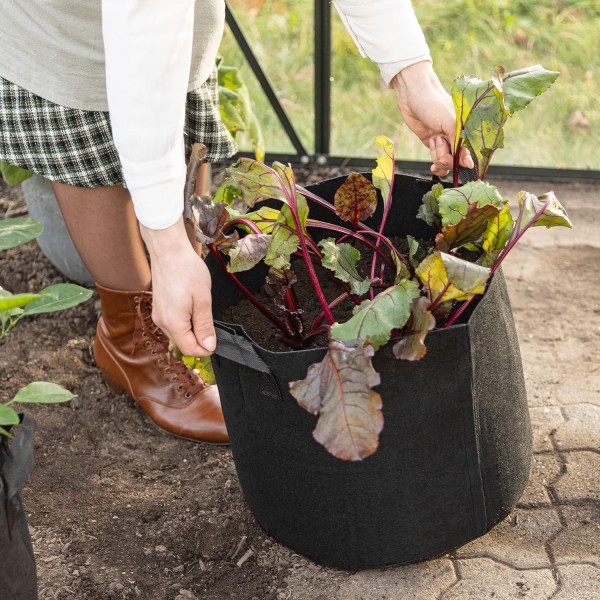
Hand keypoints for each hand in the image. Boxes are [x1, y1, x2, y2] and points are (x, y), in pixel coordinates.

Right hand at [140, 217, 215, 356]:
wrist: (168, 251)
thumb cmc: (187, 271)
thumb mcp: (203, 300)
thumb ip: (205, 326)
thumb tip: (209, 346)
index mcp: (173, 323)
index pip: (190, 350)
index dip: (206, 348)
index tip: (216, 338)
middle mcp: (162, 323)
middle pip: (184, 343)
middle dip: (199, 337)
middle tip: (208, 315)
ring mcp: (158, 316)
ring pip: (179, 334)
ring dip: (192, 328)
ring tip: (199, 306)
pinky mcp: (159, 309)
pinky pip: (174, 324)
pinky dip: (185, 321)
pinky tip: (191, 304)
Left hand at [390, 61, 473, 176]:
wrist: (412, 96)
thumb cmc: (434, 103)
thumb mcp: (450, 122)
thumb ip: (458, 142)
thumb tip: (468, 163)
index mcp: (466, 130)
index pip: (471, 152)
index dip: (465, 161)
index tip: (461, 164)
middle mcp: (457, 137)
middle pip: (457, 160)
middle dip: (448, 160)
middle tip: (441, 149)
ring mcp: (444, 141)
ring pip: (446, 162)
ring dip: (439, 158)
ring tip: (434, 142)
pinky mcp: (433, 144)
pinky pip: (437, 160)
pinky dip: (436, 165)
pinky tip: (433, 165)